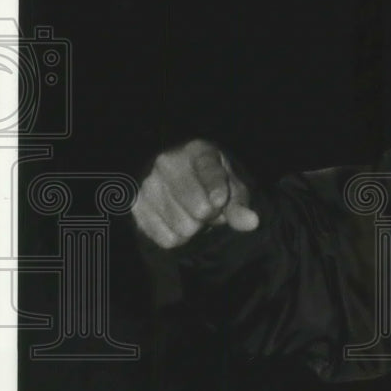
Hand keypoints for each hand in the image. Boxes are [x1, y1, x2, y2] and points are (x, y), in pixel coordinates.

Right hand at [131, 139, 258, 247]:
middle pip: (199, 208)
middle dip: (211, 215)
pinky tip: (178, 221)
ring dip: (195, 228)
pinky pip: (167, 239)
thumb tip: (252, 222)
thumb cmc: (215, 186)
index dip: (216, 189)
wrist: (184, 187)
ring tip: (194, 213)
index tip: (219, 201)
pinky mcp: (138, 206)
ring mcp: (150, 183)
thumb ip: (240, 206)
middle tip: (210, 209)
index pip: (209, 171)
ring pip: (184, 227)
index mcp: (198, 151)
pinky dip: (179, 238)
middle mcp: (168, 162)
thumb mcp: (233, 190)